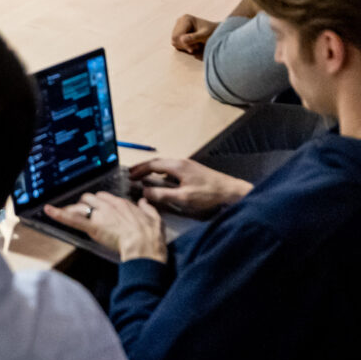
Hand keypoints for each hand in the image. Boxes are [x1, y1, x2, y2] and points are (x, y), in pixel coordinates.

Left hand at [44, 190, 167, 262]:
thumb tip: (144, 202)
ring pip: (82, 205)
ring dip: (75, 209)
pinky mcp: (92, 227)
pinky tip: (48, 210)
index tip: (100, 209)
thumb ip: (148, 208)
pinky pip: (72, 219)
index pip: (106, 197)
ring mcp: (100, 215)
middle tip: (85, 213)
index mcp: (123, 204)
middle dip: (87, 204)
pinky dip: (58, 214)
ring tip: (67, 212)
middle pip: (91, 198)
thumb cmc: (151, 236)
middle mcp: (109, 206)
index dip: (101, 203)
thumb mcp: (155, 218)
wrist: (144, 246)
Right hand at [128, 156, 251, 215]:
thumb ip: (162, 195)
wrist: (231, 191)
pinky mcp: (193, 170)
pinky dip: (162, 172)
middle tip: (132, 174)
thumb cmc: (208, 194)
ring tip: (143, 176)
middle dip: (143, 168)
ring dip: (152, 169)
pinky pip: (172, 168)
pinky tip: (162, 179)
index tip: (129, 175)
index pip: (152, 165)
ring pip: (165, 165)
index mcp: (177, 166)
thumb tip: (145, 192)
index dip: (139, 170)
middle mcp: (181, 162)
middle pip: (158, 162)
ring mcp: (188, 165)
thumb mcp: (183, 197)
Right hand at [171, 13, 216, 55]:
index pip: (178, 35)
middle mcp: (180, 21)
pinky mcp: (178, 32)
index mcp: (186, 19)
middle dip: (184, 45)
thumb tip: (181, 40)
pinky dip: (184, 46)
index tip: (193, 49)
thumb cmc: (212, 32)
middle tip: (196, 48)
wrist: (215, 31)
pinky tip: (193, 45)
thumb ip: (194, 37)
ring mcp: (178, 26)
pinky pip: (176, 42)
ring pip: (174, 41)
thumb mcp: (205, 35)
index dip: (184, 44)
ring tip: (196, 46)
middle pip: (174, 38)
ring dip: (185, 46)